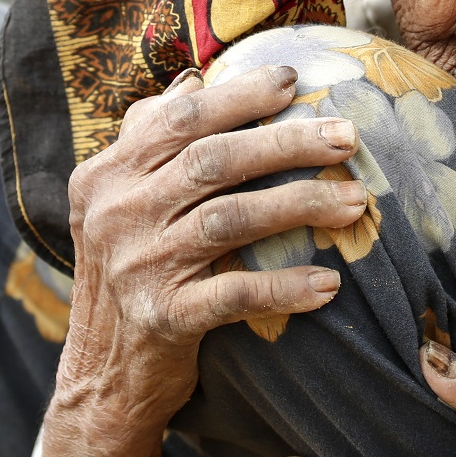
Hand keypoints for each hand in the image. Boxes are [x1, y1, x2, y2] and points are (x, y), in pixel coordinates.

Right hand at [55, 63, 366, 428]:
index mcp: (106, 174)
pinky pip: (234, 295)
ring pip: (228, 220)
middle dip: (286, 142)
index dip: (239, 96)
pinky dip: (284, 287)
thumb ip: (149, 139)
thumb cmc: (127, 274)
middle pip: (211, 161)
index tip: (294, 81)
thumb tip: (193, 81)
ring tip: (355, 201)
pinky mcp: (162, 318)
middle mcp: (116, 213)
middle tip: (347, 135)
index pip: (179, 120)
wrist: (101, 376)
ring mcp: (137, 266)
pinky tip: (328, 283)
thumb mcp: (117, 202)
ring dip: (298, 205)